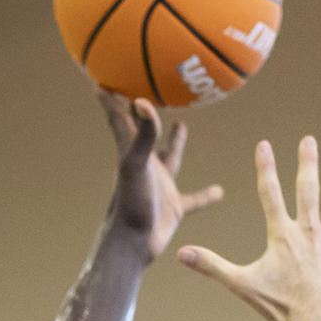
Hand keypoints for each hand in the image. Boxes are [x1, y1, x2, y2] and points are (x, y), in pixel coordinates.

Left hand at [102, 91, 222, 261]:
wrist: (132, 244)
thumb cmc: (129, 203)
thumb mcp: (136, 164)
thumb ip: (142, 134)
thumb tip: (141, 101)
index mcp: (132, 151)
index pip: (119, 117)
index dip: (110, 97)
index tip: (100, 76)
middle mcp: (146, 165)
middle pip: (144, 132)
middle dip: (142, 113)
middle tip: (146, 91)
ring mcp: (160, 185)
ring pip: (170, 157)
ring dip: (174, 142)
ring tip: (181, 125)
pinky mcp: (173, 206)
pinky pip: (193, 198)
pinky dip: (206, 195)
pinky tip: (219, 192)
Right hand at [178, 135, 320, 320]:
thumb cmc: (278, 304)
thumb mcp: (241, 283)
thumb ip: (211, 265)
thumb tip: (181, 253)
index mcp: (282, 235)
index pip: (270, 194)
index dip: (266, 168)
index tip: (265, 144)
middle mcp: (308, 232)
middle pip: (307, 190)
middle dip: (307, 163)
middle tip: (309, 139)